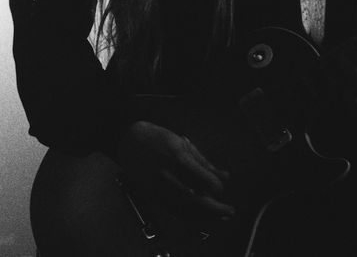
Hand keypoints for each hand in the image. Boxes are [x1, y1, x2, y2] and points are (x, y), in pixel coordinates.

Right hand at [113, 121, 233, 221]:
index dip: (216, 188)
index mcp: (177, 158)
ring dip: (204, 217)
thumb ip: (204, 162)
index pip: (204, 181)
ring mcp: (158, 188)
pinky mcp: (152, 196)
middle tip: (228, 212)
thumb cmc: (156, 139)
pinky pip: (173, 212)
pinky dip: (188, 216)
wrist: (128, 141)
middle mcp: (168, 176)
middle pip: (196, 201)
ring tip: (217, 217)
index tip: (220, 188)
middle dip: (215, 210)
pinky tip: (198, 216)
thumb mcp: (183, 143)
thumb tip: (223, 175)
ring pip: (185, 210)